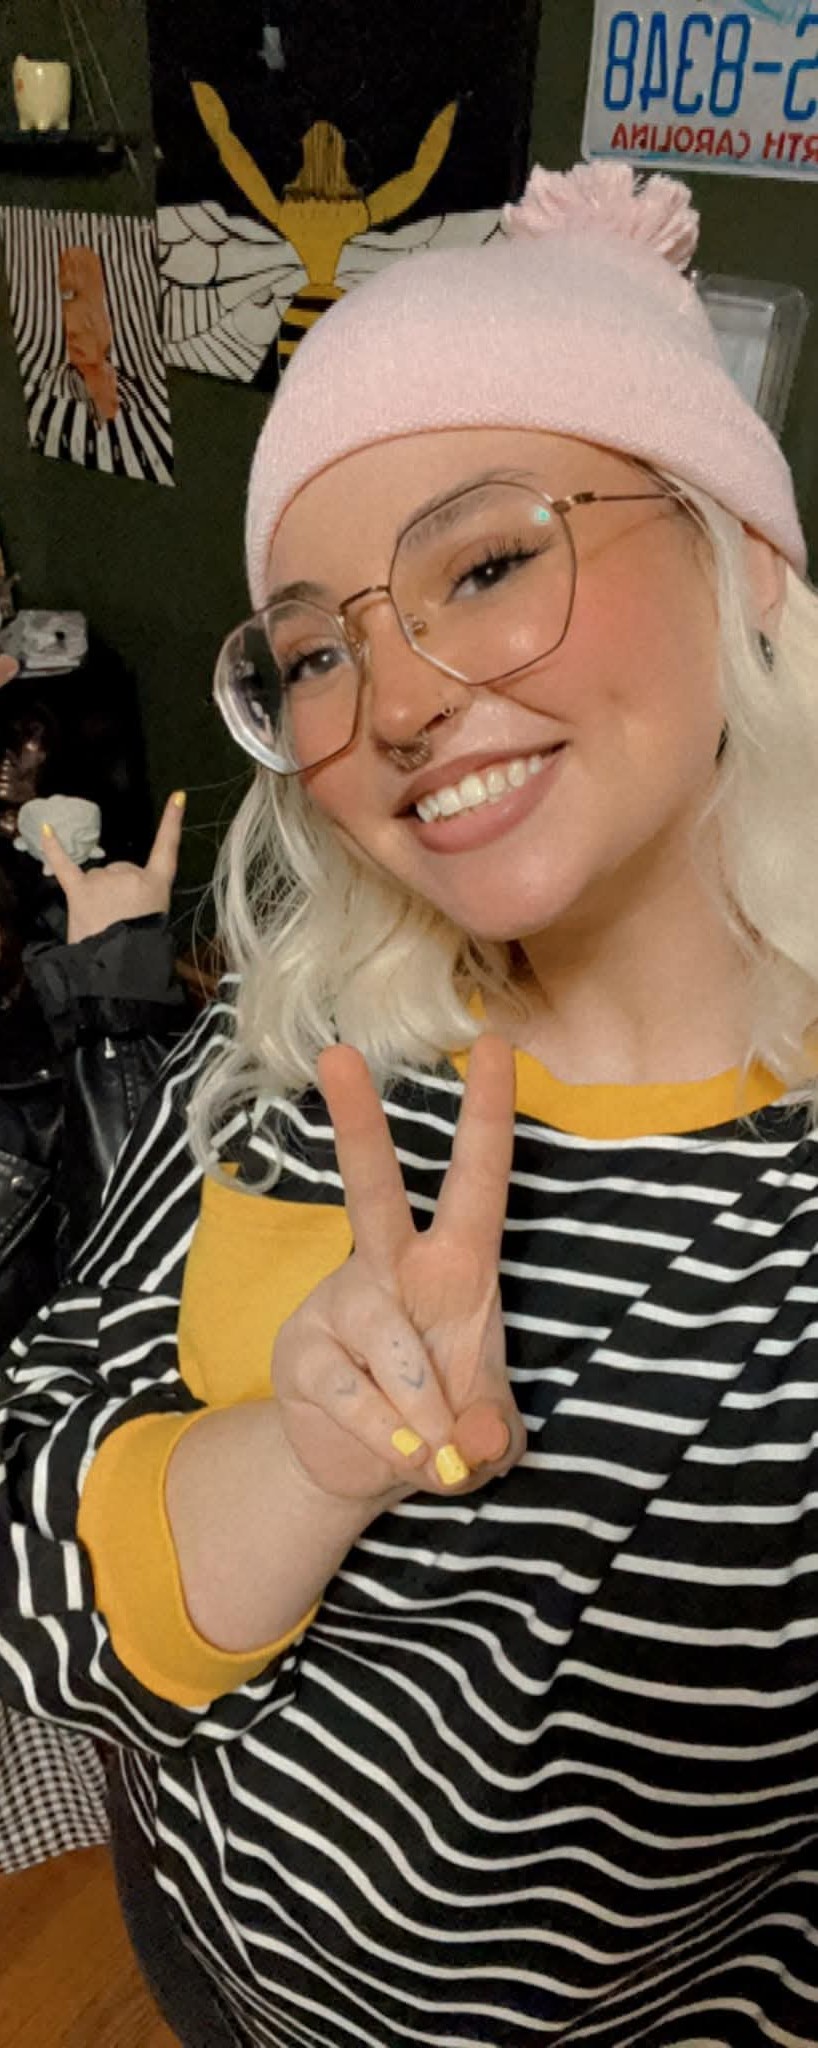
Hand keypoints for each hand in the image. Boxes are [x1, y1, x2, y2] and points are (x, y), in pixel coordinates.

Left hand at [42, 791, 184, 943]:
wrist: (119, 967)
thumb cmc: (143, 950)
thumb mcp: (157, 920)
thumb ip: (143, 901)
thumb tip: (125, 901)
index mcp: (156, 883)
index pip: (167, 847)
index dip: (172, 821)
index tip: (177, 796)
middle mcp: (131, 874)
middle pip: (121, 871)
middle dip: (118, 893)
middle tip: (119, 922)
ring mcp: (104, 880)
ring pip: (98, 877)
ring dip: (98, 896)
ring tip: (102, 925)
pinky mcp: (80, 891)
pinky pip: (65, 865)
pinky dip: (53, 848)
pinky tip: (46, 829)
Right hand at [272, 1034, 525, 1505]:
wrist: (362, 1469)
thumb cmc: (445, 1423)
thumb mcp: (490, 1437)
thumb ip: (495, 1434)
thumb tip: (476, 1440)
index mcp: (458, 1265)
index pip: (479, 1179)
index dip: (489, 1114)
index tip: (497, 1043)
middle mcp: (393, 1267)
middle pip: (373, 1187)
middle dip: (357, 1123)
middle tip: (338, 1055)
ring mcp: (343, 1304)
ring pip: (388, 1338)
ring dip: (423, 1407)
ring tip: (436, 1449)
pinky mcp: (304, 1352)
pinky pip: (355, 1393)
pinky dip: (390, 1437)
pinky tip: (401, 1453)